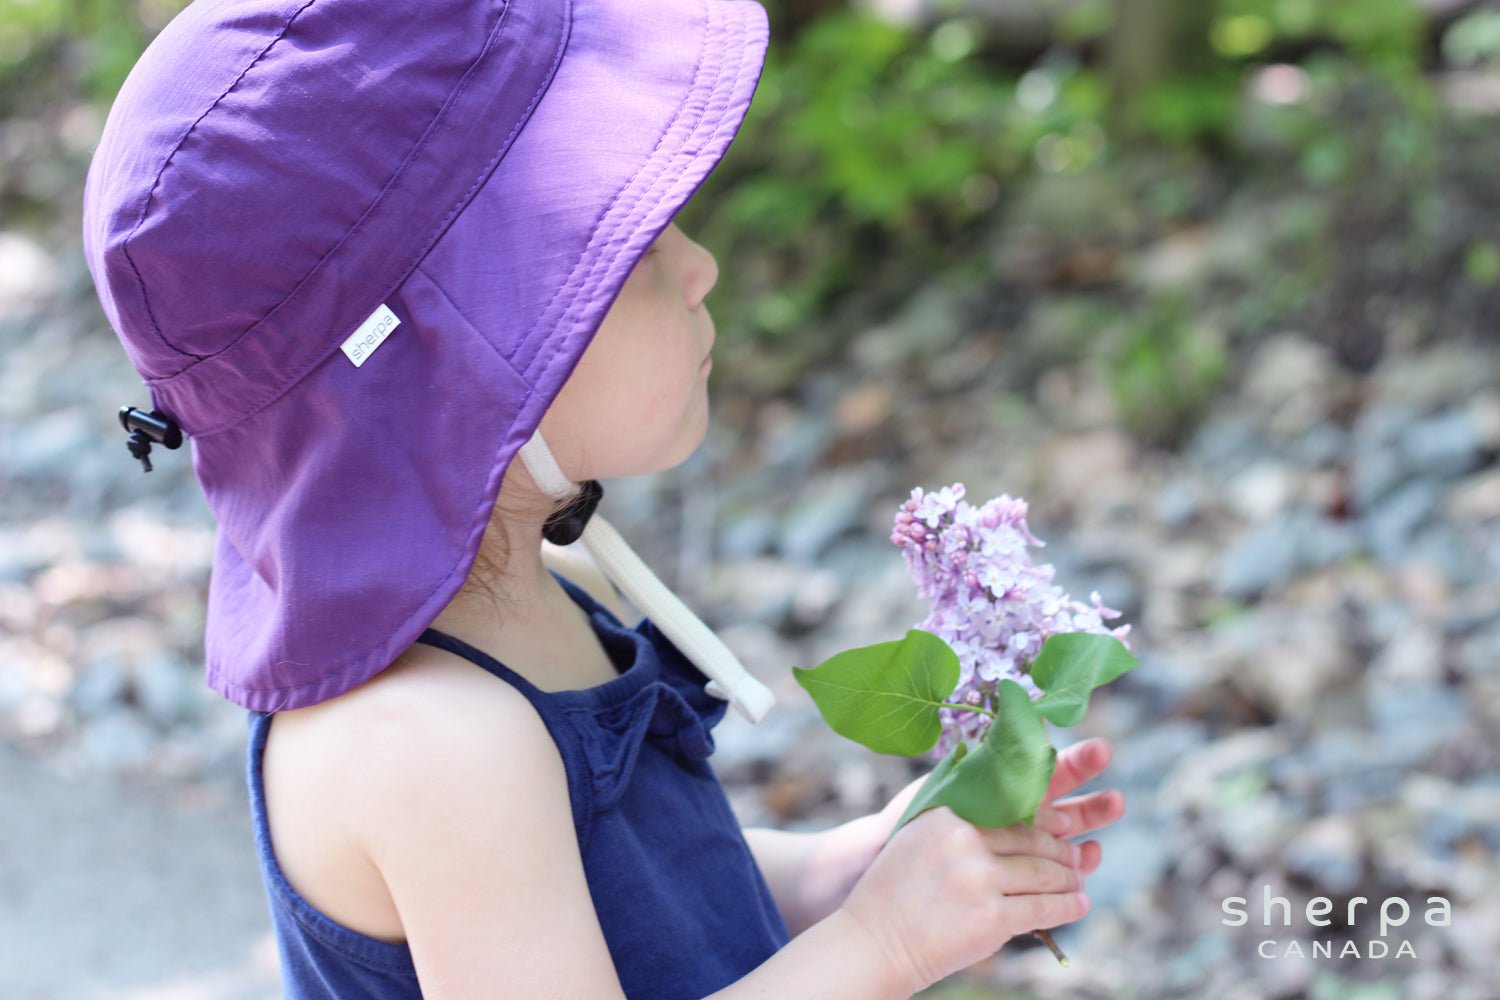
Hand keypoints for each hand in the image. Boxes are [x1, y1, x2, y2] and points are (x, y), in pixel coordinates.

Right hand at [803, 737, 1123, 928]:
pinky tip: (1079, 905)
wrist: (872, 941)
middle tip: (1081, 858)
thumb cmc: (896, 891)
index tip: (1068, 822)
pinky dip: (1067, 907)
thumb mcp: (920, 836)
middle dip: (1064, 851)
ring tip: (1079, 884)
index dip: (1047, 816)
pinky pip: (1043, 907)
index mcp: (949, 814)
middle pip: (1034, 839)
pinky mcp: (991, 916)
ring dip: (1069, 880)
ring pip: (1044, 874)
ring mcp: (979, 878)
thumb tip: (1011, 808)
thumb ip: (959, 818)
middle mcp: (965, 840)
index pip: (1014, 808)